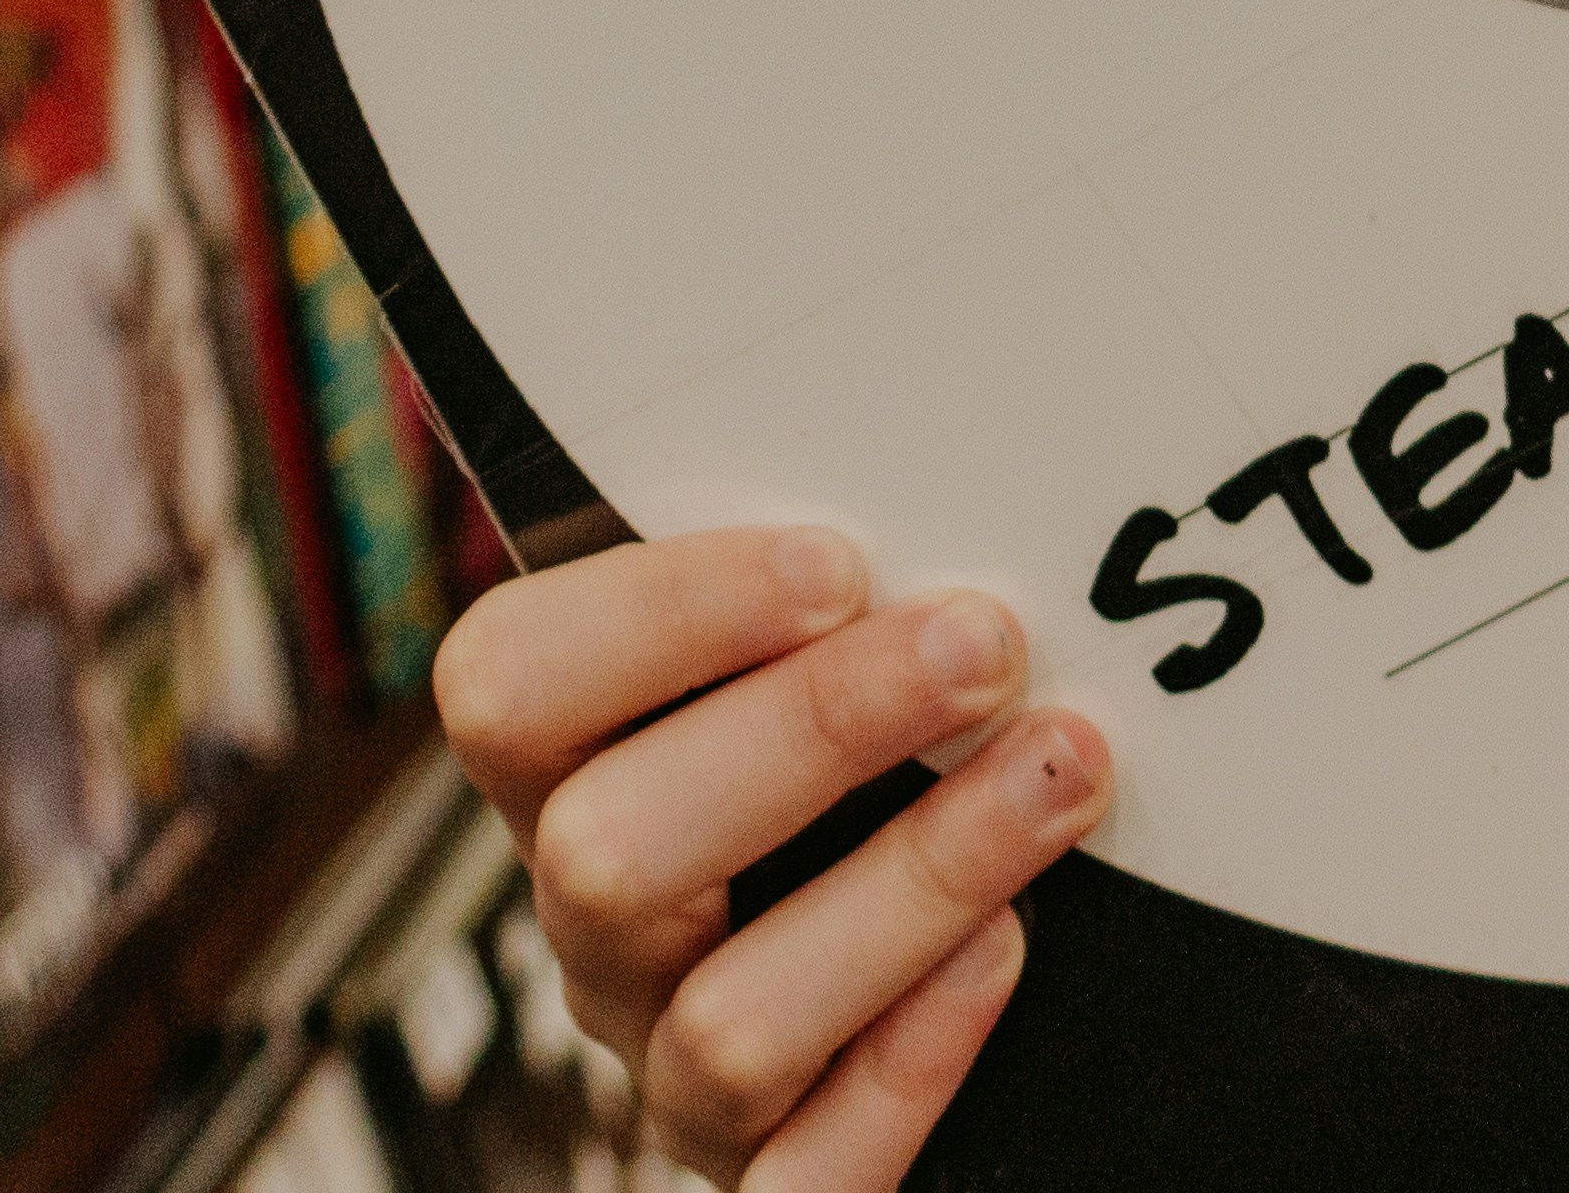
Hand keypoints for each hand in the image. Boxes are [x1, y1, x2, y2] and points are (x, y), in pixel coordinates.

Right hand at [438, 531, 1111, 1190]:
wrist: (936, 1002)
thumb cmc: (879, 764)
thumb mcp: (819, 661)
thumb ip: (823, 592)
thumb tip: (916, 449)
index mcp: (574, 774)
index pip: (508, 685)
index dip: (657, 617)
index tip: (840, 559)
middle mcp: (604, 933)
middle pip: (608, 849)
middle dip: (815, 731)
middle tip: (987, 645)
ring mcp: (675, 1076)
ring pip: (728, 1023)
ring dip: (913, 881)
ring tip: (1059, 775)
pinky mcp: (776, 1180)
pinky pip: (807, 1178)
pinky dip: (910, 1065)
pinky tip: (1008, 952)